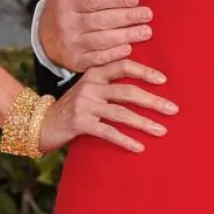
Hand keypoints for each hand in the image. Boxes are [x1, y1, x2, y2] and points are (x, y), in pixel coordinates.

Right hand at [38, 59, 178, 153]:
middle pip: (128, 91)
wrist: (41, 123)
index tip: (164, 80)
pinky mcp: (80, 124)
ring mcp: (85, 105)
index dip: (144, 72)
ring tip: (162, 130)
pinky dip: (125, 140)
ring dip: (144, 123)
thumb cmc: (72, 106)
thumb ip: (110, 84)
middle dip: (153, 101)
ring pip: (121, 113)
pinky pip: (108, 132)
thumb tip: (144, 88)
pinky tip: (139, 147)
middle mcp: (90, 86)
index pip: (123, 66)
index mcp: (94, 73)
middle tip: (173, 109)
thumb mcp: (89, 88)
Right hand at [40, 0, 152, 72]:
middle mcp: (66, 24)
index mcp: (65, 3)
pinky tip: (129, 48)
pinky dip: (114, 54)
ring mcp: (71, 44)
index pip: (93, 0)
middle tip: (148, 15)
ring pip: (103, 40)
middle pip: (101, 21)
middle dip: (127, 18)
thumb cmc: (60, 6)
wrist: (44, 40)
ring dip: (126, 36)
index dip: (115, 0)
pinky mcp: (76, 62)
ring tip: (146, 31)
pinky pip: (98, 58)